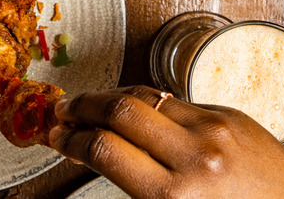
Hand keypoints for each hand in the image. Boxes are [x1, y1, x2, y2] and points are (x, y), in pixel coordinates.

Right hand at [49, 85, 283, 197]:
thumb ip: (137, 186)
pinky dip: (142, 100)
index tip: (56, 136)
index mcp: (175, 196)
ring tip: (87, 103)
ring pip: (142, 95)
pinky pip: (172, 97)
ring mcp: (212, 129)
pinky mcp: (226, 113)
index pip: (105, 151)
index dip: (71, 139)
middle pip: (118, 112)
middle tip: (63, 112)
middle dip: (81, 107)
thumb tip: (94, 152)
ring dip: (106, 96)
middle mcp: (194, 158)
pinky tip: (129, 106)